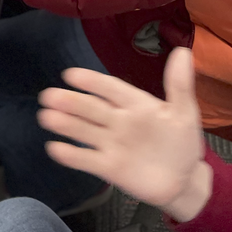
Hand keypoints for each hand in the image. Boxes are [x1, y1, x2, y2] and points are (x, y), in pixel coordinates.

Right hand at [38, 48, 211, 221]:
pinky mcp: (109, 168)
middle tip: (48, 95)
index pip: (110, 89)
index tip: (71, 74)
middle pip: (91, 109)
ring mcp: (112, 144)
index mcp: (135, 104)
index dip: (92, 81)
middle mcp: (118, 121)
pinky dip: (71, 155)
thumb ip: (180, 85)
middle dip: (70, 102)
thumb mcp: (185, 113)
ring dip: (66, 124)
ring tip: (45, 116)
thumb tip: (183, 51)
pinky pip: (87, 160)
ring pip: (85, 131)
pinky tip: (54, 147)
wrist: (183, 181)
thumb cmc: (182, 142)